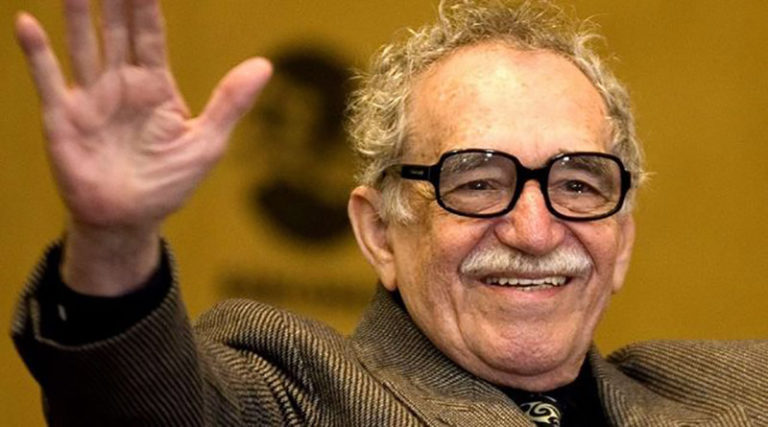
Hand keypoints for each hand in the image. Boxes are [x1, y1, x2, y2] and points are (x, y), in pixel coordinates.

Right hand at [15, 0, 270, 293]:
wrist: (129, 220)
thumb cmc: (170, 182)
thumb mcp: (207, 143)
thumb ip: (230, 102)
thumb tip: (264, 65)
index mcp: (156, 85)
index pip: (150, 32)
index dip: (146, 1)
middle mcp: (121, 83)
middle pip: (114, 28)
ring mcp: (90, 98)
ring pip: (82, 44)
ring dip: (76, 12)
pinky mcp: (63, 118)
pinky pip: (48, 80)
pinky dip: (37, 53)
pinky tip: (27, 22)